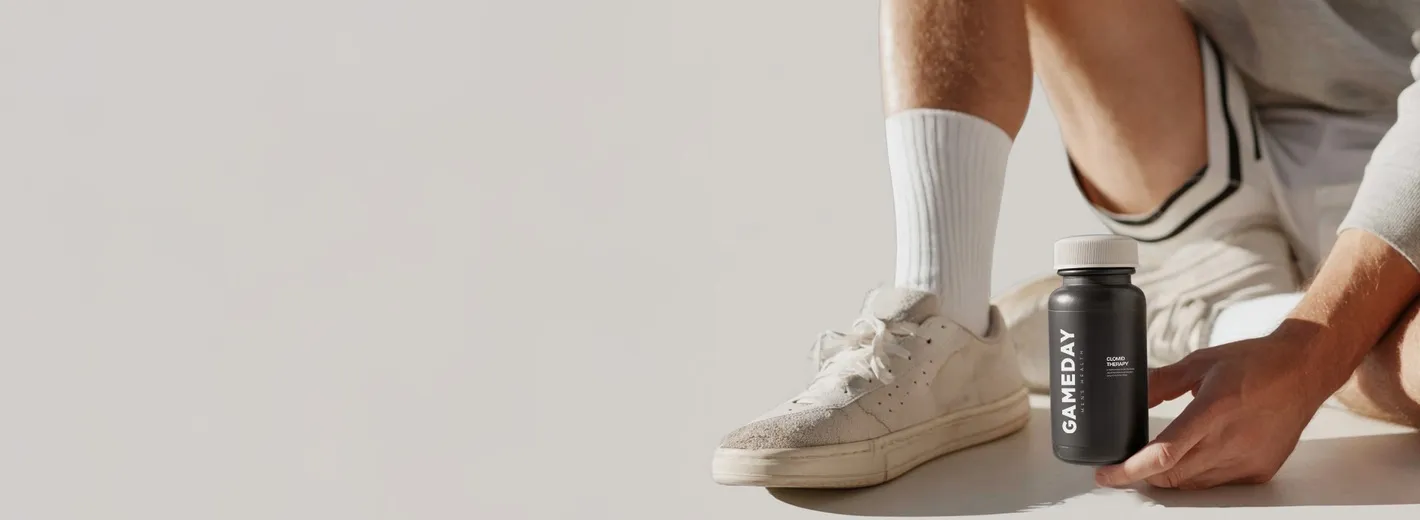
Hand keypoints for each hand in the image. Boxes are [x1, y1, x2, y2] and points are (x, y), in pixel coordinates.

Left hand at [1094, 332, 1339, 489]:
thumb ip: (1160, 382)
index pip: (1164, 454)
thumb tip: (1129, 397)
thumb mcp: (1200, 363)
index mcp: (1213, 410)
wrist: (1304, 371)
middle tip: (1126, 463)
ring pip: (1192, 485)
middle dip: (1142, 475)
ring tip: (1157, 456)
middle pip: (1172, 476)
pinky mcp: (1260, 470)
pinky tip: (1194, 455)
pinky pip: (1217, 484)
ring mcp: (1248, 460)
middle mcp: (1231, 441)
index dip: (1130, 469)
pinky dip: (1197, 476)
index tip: (1107, 474)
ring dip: (1169, 476)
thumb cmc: (1255, 363)